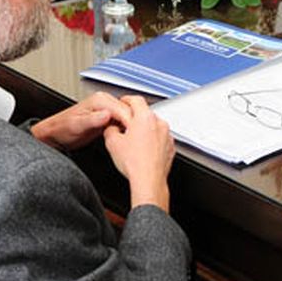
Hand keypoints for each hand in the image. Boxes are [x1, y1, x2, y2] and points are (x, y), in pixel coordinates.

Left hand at [31, 91, 131, 150]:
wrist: (56, 135)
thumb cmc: (62, 129)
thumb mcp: (77, 125)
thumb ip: (92, 120)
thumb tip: (107, 114)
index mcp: (99, 100)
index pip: (123, 109)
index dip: (131, 121)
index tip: (138, 134)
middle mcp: (104, 102)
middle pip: (128, 111)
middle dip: (135, 124)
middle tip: (140, 139)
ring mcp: (107, 110)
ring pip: (127, 116)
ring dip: (132, 127)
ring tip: (137, 140)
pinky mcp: (107, 119)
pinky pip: (122, 122)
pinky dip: (126, 129)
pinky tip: (127, 138)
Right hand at [103, 95, 174, 209]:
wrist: (148, 180)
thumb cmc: (134, 163)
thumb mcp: (112, 143)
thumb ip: (110, 129)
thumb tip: (112, 128)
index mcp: (145, 118)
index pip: (136, 100)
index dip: (126, 100)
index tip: (123, 103)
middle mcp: (159, 124)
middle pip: (146, 113)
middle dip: (135, 117)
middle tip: (125, 126)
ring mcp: (167, 135)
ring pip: (154, 126)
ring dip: (145, 129)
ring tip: (134, 142)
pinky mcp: (170, 147)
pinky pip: (161, 138)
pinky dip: (153, 141)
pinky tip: (143, 151)